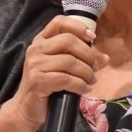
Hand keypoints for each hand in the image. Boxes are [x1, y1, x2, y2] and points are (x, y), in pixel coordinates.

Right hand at [0, 16, 109, 131]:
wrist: (26, 108)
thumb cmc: (46, 86)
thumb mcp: (63, 68)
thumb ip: (81, 59)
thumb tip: (105, 58)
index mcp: (41, 40)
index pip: (59, 22)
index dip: (78, 27)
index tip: (93, 38)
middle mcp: (36, 49)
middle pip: (68, 41)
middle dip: (88, 54)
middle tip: (95, 67)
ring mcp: (35, 64)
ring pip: (69, 61)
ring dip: (86, 72)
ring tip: (91, 81)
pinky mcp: (38, 81)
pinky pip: (66, 79)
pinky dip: (80, 84)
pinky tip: (84, 89)